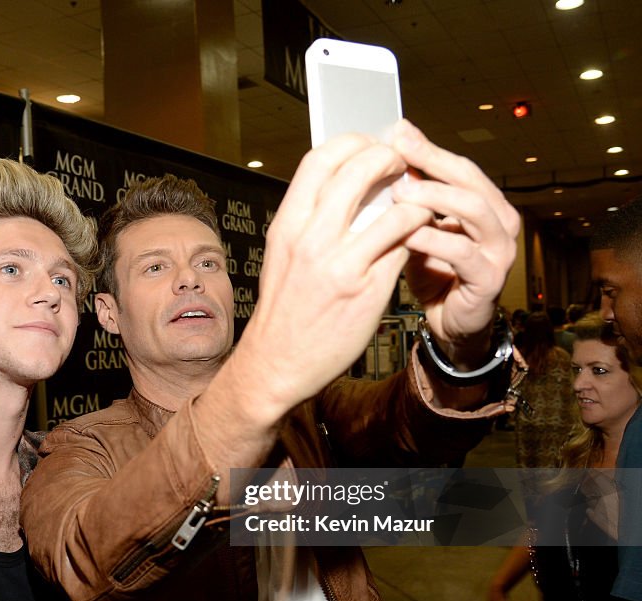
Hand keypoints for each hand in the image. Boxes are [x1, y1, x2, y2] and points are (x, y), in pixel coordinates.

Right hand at [229, 133, 432, 424]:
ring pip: (395, 208)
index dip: (353, 142)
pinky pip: (405, 247)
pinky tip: (419, 234)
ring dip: (416, 198)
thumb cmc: (284, 308)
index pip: (321, 158)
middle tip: (403, 165)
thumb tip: (347, 184)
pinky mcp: (367, 290)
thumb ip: (312, 217)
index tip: (370, 148)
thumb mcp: (285, 253)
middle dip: (390, 157)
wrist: (277, 362)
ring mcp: (340, 265)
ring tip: (419, 201)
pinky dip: (418, 233)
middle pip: (359, 169)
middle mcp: (311, 238)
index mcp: (288, 224)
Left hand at [391, 120, 519, 368]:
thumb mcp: (418, 228)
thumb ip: (411, 198)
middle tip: (397, 153)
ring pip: (473, 210)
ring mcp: (499, 250)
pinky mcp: (489, 279)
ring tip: (400, 194)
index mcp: (484, 204)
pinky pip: (463, 253)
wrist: (448, 322)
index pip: (458, 166)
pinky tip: (408, 235)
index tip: (397, 132)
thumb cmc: (434, 273)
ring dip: (435, 198)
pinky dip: (434, 240)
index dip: (428, 149)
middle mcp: (499, 221)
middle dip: (432, 163)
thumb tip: (384, 156)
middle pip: (470, 180)